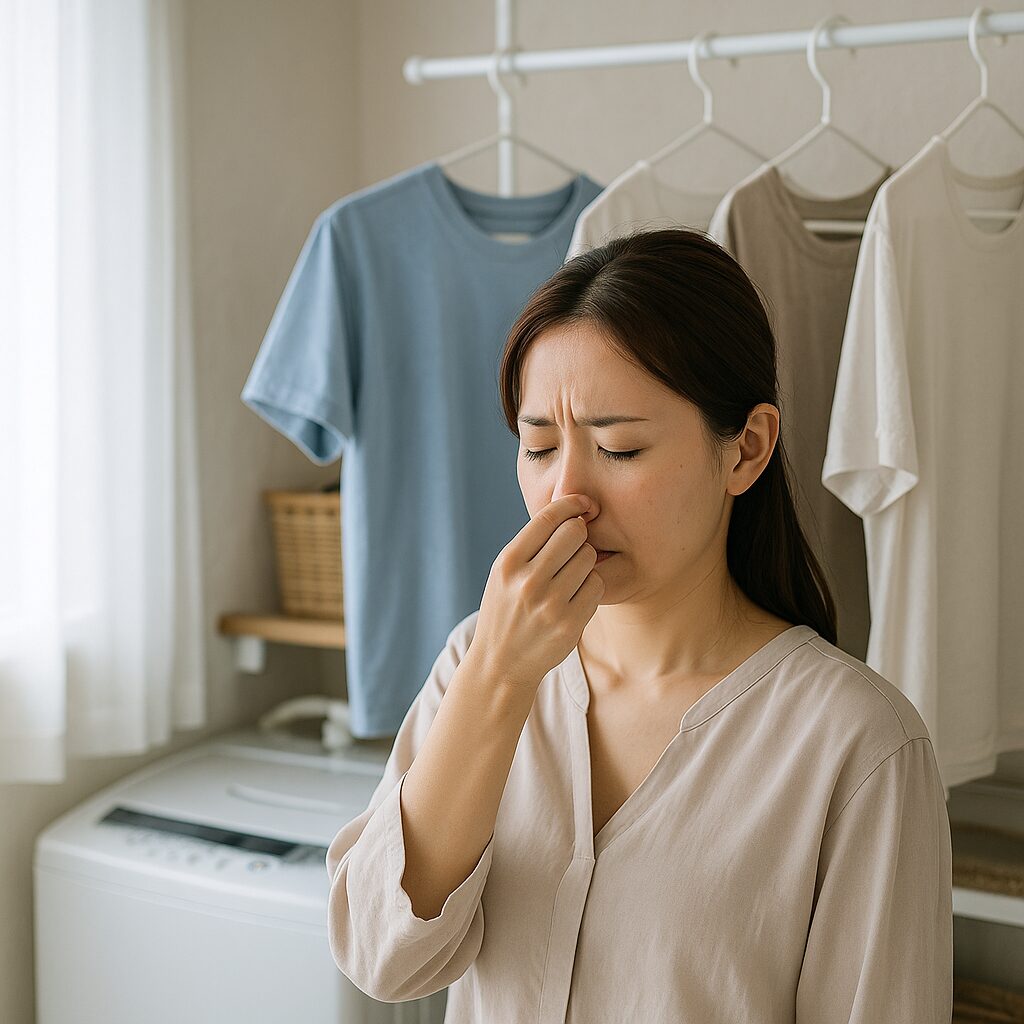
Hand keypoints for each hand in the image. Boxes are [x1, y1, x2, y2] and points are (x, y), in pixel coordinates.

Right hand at [469, 494, 604, 689]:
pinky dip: (591, 586)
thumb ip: (532, 544)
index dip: (572, 503)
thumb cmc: (507, 608)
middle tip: (574, 546)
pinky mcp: (569, 624)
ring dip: (585, 562)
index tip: (583, 504)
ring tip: (570, 576)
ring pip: (589, 558)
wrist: (501, 663)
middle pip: (575, 532)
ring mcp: (549, 604)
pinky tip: (576, 596)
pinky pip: (597, 585)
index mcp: (508, 562)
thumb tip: (573, 511)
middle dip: (579, 534)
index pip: (549, 517)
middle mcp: (527, 581)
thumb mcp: (504, 573)